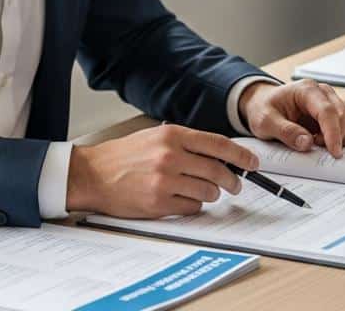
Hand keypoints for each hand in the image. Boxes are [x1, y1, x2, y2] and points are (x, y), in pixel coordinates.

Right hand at [65, 124, 260, 217]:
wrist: (91, 174)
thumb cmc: (124, 156)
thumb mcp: (156, 137)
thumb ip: (187, 144)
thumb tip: (222, 156)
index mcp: (172, 135)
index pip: (219, 144)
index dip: (241, 155)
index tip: (252, 163)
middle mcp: (170, 156)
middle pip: (218, 171)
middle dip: (232, 180)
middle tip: (235, 185)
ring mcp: (164, 181)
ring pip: (208, 192)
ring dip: (211, 195)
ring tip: (201, 192)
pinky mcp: (158, 203)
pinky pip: (191, 209)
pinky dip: (193, 207)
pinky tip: (182, 201)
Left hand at [238, 79, 344, 157]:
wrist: (264, 104)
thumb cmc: (264, 108)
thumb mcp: (265, 121)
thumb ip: (285, 131)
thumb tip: (306, 143)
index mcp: (307, 90)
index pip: (328, 110)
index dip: (333, 133)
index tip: (334, 152)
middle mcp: (324, 93)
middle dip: (337, 138)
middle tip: (318, 149)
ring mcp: (334, 102)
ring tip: (327, 145)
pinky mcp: (339, 112)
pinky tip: (341, 143)